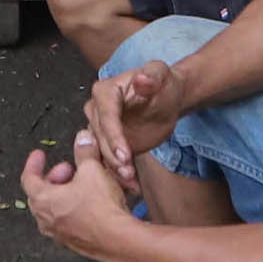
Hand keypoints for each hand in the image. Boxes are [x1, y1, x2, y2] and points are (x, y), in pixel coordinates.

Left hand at [20, 141, 137, 261]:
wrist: (118, 240)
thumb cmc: (101, 206)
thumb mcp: (92, 170)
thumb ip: (85, 152)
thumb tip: (82, 138)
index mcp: (43, 200)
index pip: (28, 178)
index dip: (33, 163)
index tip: (39, 154)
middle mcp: (46, 220)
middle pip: (40, 194)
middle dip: (54, 178)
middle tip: (70, 168)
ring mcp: (59, 235)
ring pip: (54, 210)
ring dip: (64, 195)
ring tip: (81, 186)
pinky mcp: (74, 244)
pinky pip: (67, 222)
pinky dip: (73, 210)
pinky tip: (91, 204)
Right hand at [82, 58, 187, 189]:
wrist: (166, 99)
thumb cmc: (164, 84)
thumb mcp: (161, 75)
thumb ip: (152, 77)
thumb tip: (141, 79)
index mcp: (104, 91)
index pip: (106, 117)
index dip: (114, 137)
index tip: (125, 155)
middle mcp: (96, 110)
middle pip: (100, 138)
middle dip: (113, 157)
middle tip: (128, 173)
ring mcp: (100, 129)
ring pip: (100, 153)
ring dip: (114, 169)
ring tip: (130, 182)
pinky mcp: (108, 144)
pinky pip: (108, 161)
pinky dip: (118, 175)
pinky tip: (131, 186)